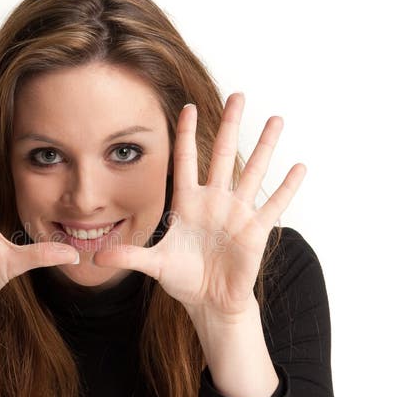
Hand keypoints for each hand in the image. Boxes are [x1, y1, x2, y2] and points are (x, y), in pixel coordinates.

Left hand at [93, 93, 306, 319]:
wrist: (210, 302)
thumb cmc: (184, 279)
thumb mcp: (154, 264)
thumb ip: (129, 256)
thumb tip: (96, 256)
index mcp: (189, 202)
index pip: (187, 160)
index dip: (188, 134)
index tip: (188, 106)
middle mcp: (215, 201)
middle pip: (224, 154)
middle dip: (231, 125)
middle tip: (238, 94)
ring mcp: (237, 213)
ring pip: (253, 172)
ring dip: (265, 146)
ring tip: (276, 119)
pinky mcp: (255, 231)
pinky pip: (273, 205)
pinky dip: (286, 187)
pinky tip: (299, 166)